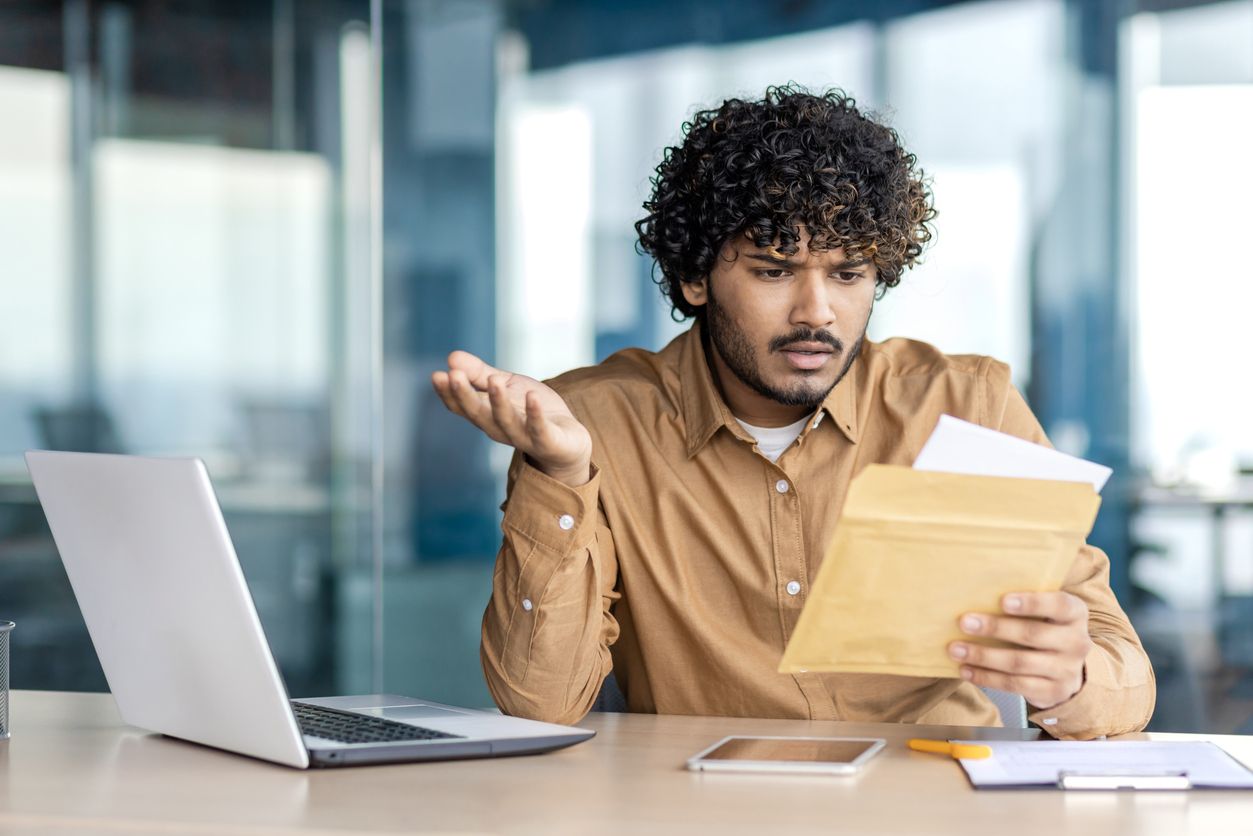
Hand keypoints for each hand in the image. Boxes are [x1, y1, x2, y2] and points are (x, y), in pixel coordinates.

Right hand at [431, 351, 592, 485]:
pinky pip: (540, 430)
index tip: (437, 375)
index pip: (461, 406)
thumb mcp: (506, 386)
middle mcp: (500, 428)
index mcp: (486, 415)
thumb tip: (451, 357)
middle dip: (465, 395)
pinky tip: (532, 397)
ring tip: (493, 379)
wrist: (568, 441)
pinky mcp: (548, 442)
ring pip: (506, 421)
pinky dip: (535, 415)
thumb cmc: (531, 412)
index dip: (448, 392)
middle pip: (478, 413)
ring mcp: (523, 437)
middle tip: (452, 375)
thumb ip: (480, 374)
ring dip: (499, 401)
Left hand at [947, 591, 1092, 710]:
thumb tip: (974, 589)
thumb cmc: (1044, 627)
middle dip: (995, 628)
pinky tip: (966, 670)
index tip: (1002, 601)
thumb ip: (1021, 600)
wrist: (1066, 668)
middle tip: (964, 622)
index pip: (1059, 605)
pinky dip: (987, 678)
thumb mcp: (1044, 611)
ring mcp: (1066, 670)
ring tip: (956, 649)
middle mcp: (1076, 642)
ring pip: (1019, 663)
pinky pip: (1015, 685)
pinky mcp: (1053, 691)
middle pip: (1032, 634)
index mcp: (1075, 613)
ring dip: (983, 656)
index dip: (1031, 603)